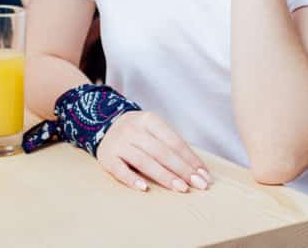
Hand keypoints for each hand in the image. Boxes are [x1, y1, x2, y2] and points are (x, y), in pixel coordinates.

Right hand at [96, 111, 211, 192]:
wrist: (103, 125)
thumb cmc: (137, 132)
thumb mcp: (152, 129)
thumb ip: (170, 145)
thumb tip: (196, 169)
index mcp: (149, 120)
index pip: (174, 141)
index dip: (190, 158)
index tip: (204, 174)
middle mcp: (133, 129)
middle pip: (162, 152)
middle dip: (182, 169)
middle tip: (198, 184)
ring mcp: (119, 142)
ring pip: (144, 161)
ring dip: (164, 176)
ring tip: (181, 188)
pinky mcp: (106, 156)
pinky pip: (120, 169)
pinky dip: (132, 179)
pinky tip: (144, 188)